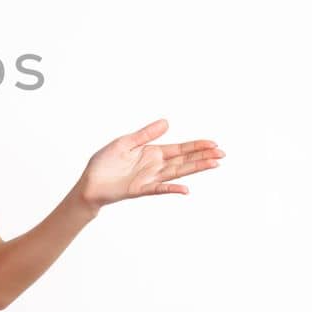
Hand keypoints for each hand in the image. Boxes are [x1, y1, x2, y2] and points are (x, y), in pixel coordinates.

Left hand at [74, 119, 222, 209]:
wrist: (89, 183)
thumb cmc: (104, 163)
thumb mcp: (125, 142)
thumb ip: (146, 134)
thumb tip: (167, 122)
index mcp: (152, 153)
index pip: (179, 148)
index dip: (196, 146)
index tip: (213, 143)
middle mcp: (155, 166)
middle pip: (184, 160)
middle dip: (203, 156)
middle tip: (222, 154)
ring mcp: (150, 178)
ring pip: (177, 172)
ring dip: (195, 169)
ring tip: (214, 164)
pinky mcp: (140, 189)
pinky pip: (159, 189)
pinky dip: (172, 189)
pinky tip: (185, 189)